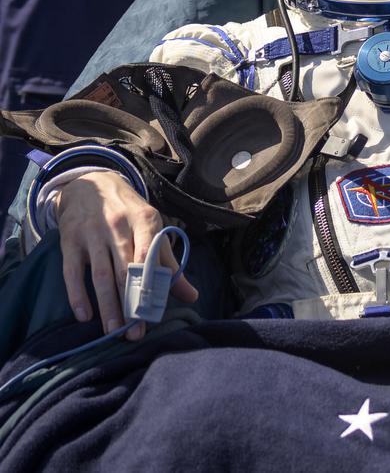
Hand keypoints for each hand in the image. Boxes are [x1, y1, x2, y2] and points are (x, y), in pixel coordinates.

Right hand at [54, 172, 198, 339]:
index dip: (152, 285)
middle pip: (125, 271)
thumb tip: (191, 296)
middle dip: (130, 304)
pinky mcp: (70, 241)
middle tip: (134, 333)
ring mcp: (92, 233)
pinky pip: (71, 272)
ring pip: (100, 274)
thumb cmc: (128, 212)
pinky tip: (84, 316)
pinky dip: (77, 295)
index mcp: (145, 221)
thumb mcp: (152, 228)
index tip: (154, 313)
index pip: (150, 257)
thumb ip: (169, 261)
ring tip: (113, 331)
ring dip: (107, 305)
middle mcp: (118, 226)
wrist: (92, 184)